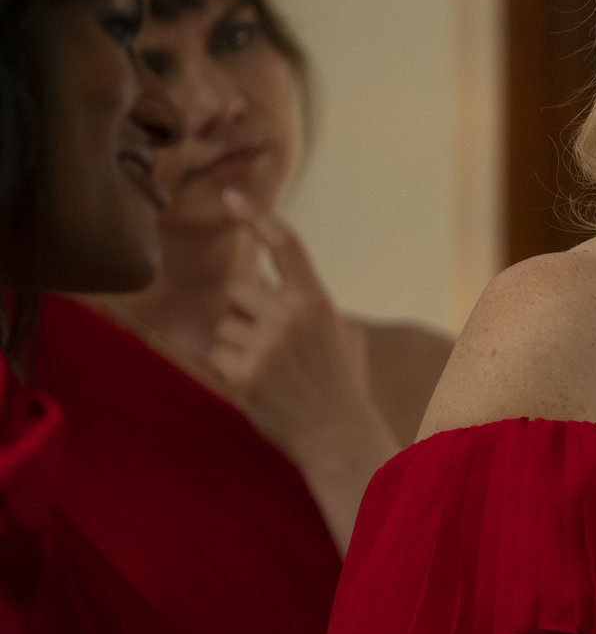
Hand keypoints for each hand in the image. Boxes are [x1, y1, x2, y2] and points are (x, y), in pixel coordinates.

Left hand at [207, 188, 398, 550]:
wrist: (340, 436)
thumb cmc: (342, 386)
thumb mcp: (342, 335)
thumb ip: (310, 307)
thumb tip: (278, 286)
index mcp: (317, 301)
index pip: (287, 247)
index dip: (258, 217)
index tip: (231, 196)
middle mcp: (291, 316)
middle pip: (238, 291)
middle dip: (243, 313)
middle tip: (269, 346)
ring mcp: (266, 345)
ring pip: (222, 326)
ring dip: (235, 346)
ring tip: (269, 373)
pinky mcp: (243, 375)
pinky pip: (215, 356)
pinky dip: (228, 370)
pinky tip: (257, 387)